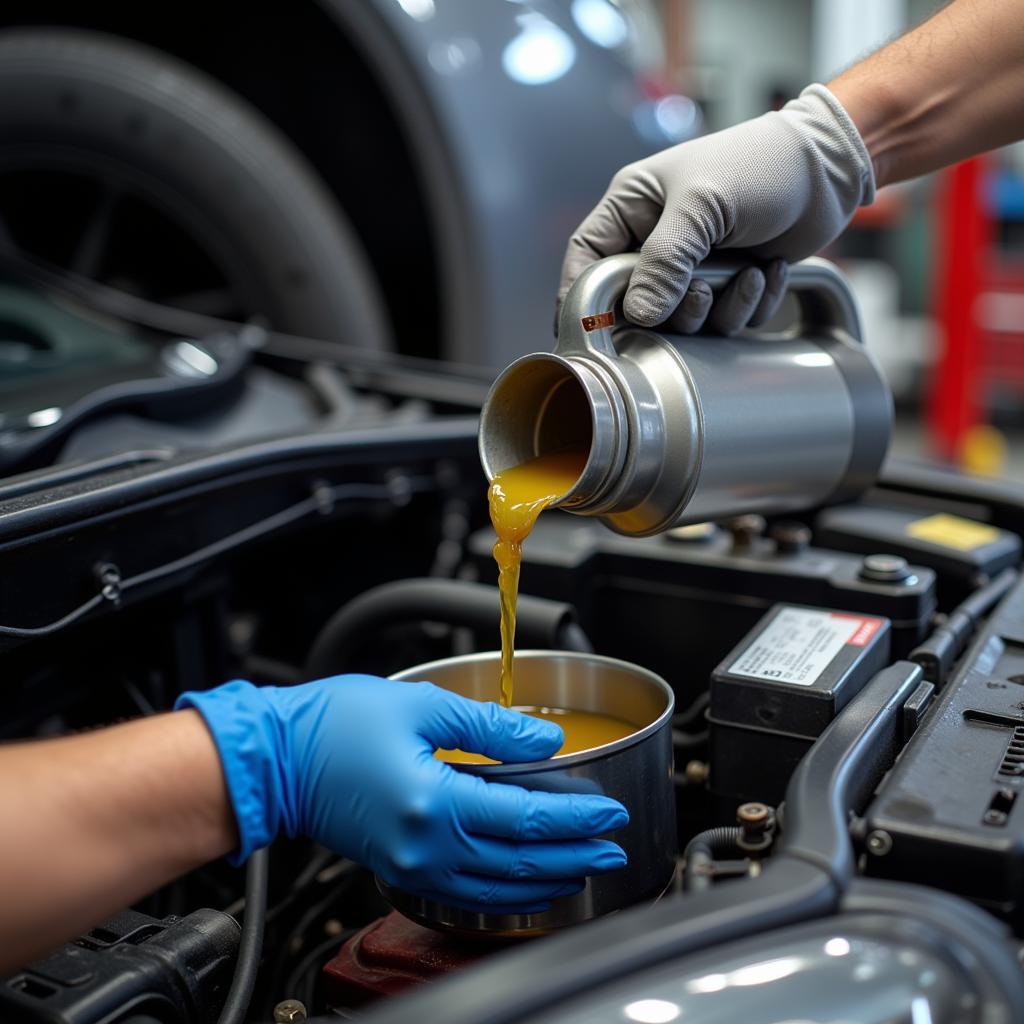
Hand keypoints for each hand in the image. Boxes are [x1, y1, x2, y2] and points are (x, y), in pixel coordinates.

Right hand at [177, 677, 628, 913]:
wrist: (278, 758)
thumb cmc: (336, 725)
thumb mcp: (423, 706)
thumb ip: (491, 728)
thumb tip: (544, 744)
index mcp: (433, 803)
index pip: (526, 819)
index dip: (576, 818)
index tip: (610, 813)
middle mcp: (426, 847)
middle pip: (520, 863)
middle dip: (575, 855)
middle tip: (614, 845)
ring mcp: (413, 866)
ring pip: (498, 890)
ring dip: (548, 880)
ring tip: (585, 867)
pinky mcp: (402, 870)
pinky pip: (468, 894)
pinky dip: (508, 892)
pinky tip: (527, 884)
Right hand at [558, 84, 873, 335]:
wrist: (830, 168)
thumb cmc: (762, 164)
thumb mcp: (704, 206)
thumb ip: (665, 262)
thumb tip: (638, 314)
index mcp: (636, 207)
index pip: (587, 256)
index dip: (582, 294)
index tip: (588, 330)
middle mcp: (659, 240)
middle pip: (636, 303)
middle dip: (672, 310)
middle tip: (702, 294)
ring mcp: (695, 266)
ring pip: (683, 320)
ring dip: (718, 310)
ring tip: (747, 273)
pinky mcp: (729, 284)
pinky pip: (724, 321)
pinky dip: (749, 306)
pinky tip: (768, 271)